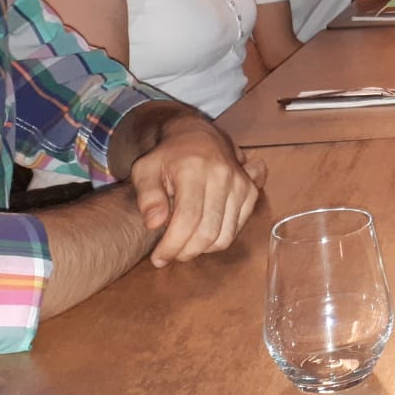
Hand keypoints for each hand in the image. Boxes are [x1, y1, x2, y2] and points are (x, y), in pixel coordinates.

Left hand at [128, 116, 261, 266]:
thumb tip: (154, 224)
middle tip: (169, 255)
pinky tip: (200, 235)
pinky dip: (218, 240)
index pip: (188, 219)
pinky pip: (236, 230)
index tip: (157, 259)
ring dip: (202, 250)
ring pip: (225, 236)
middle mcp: (223, 176)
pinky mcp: (250, 192)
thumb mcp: (144, 170)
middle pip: (208, 232)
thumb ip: (147, 197)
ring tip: (183, 246)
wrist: (197, 136)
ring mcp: (240, 184)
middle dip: (186, 252)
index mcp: (194, 169)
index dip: (172, 245)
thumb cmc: (166, 157)